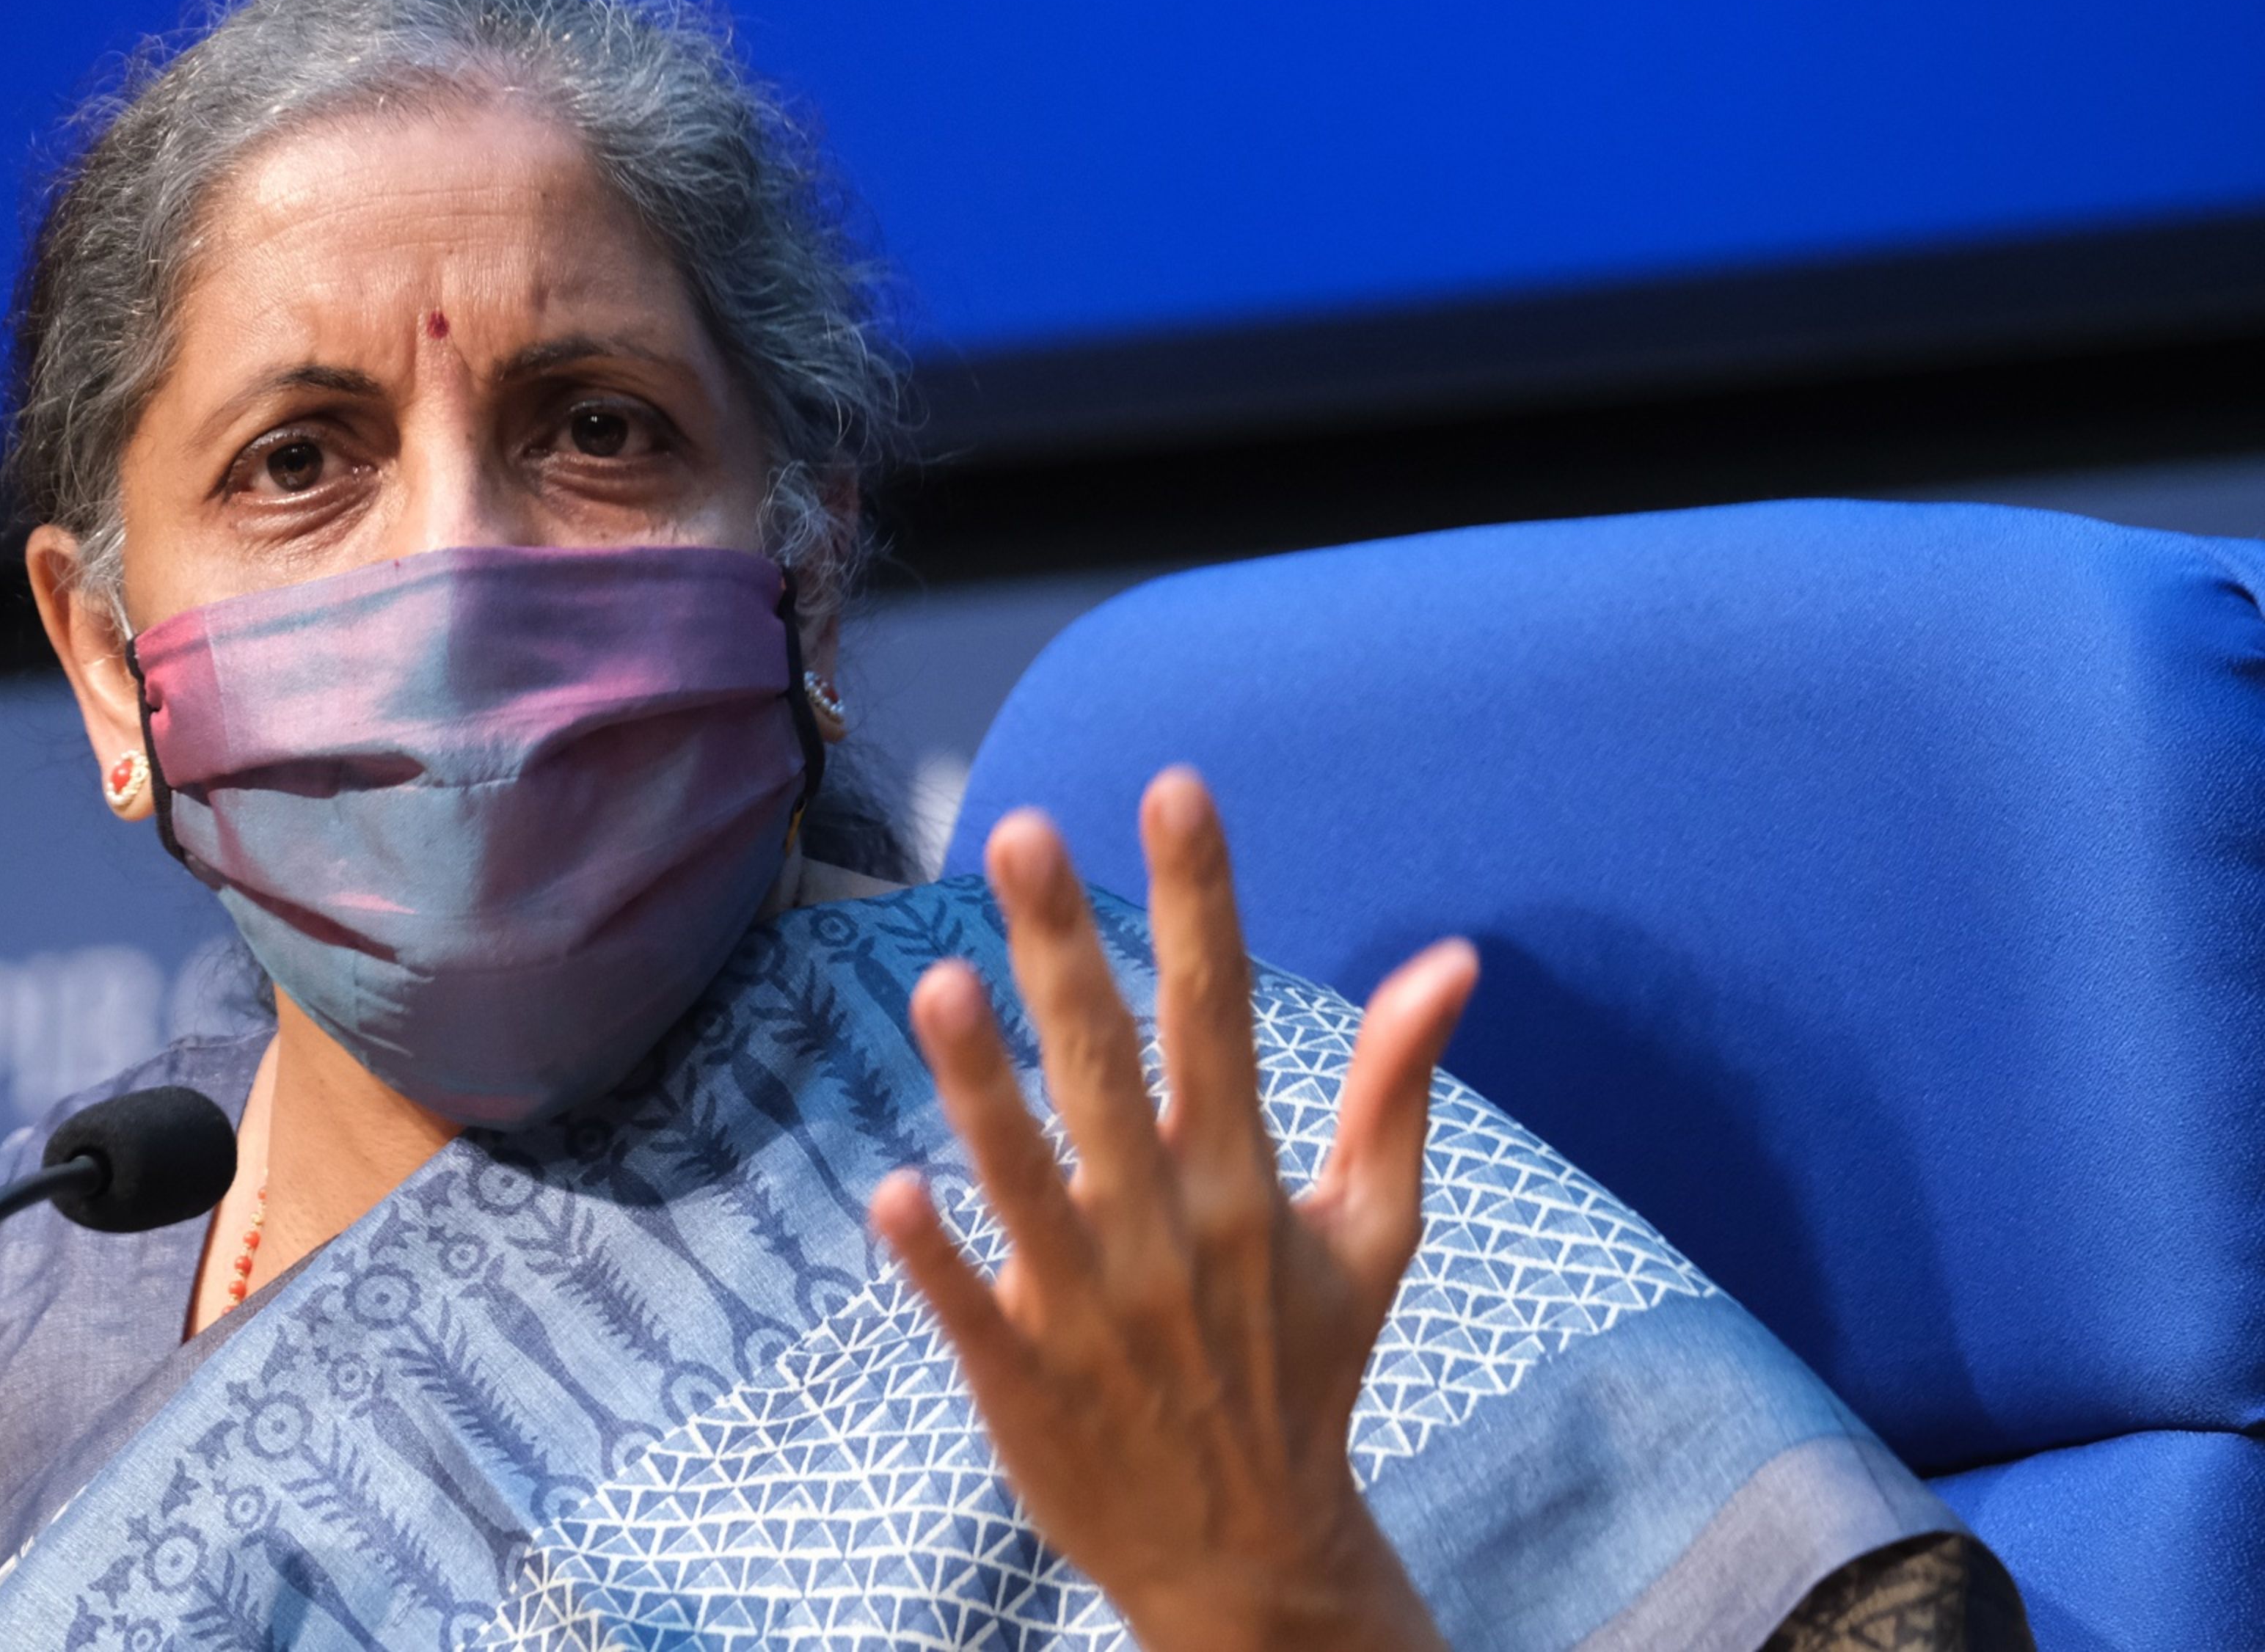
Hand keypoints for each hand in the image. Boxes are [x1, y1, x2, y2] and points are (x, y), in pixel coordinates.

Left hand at [868, 768, 1473, 1651]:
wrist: (1251, 1558)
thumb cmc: (1305, 1370)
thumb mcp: (1375, 1233)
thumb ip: (1396, 1089)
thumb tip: (1455, 957)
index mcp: (1246, 1181)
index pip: (1221, 1010)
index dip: (1199, 897)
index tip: (1174, 788)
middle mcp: (1168, 1230)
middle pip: (1109, 1069)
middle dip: (1065, 949)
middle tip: (1019, 833)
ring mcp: (1092, 1309)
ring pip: (1026, 1179)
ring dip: (984, 1087)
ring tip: (939, 985)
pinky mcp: (1024, 1380)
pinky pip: (970, 1309)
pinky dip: (938, 1258)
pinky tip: (892, 1194)